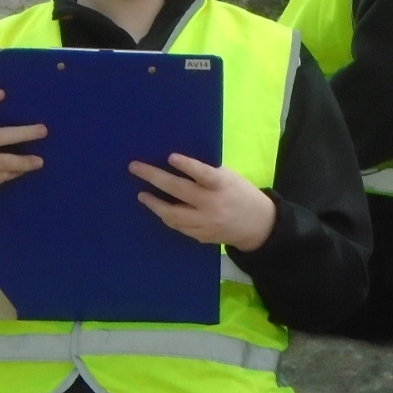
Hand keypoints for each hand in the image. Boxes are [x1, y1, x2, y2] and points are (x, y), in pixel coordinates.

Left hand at [132, 154, 276, 251]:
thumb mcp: (230, 178)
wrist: (257, 225)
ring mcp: (205, 222)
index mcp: (223, 185)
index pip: (204, 174)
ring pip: (173, 214)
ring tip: (142, 195)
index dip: (188, 166)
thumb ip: (208, 173)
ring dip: (155, 203)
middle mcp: (213, 204)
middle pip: (179, 191)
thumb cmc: (241, 193)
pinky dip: (166, 216)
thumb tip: (177, 163)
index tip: (170, 157)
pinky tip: (158, 208)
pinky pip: (178, 226)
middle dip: (155, 178)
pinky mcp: (201, 236)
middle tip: (135, 168)